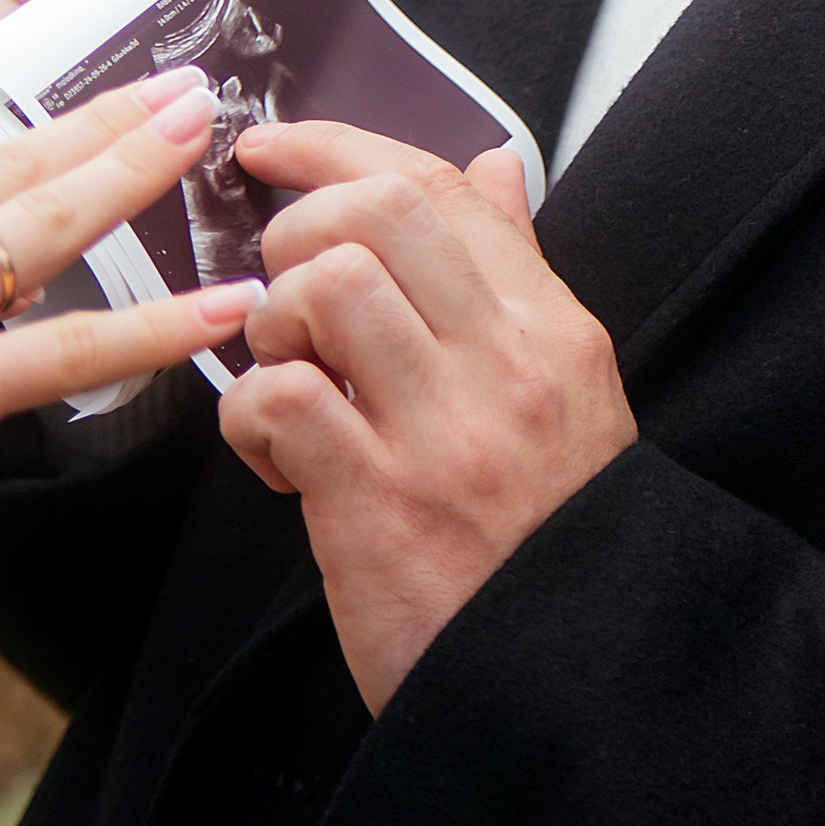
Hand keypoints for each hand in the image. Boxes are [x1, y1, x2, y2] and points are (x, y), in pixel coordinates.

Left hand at [218, 121, 636, 713]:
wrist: (573, 679)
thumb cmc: (550, 534)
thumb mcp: (567, 389)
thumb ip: (518, 274)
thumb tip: (490, 168)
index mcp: (552, 328)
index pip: (442, 186)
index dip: (339, 146)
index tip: (275, 149)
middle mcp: (508, 362)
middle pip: (379, 212)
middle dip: (301, 228)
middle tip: (284, 293)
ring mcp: (445, 431)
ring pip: (326, 287)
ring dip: (275, 322)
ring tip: (290, 376)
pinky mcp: (379, 504)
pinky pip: (280, 398)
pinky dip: (251, 416)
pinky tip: (277, 456)